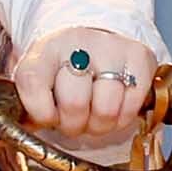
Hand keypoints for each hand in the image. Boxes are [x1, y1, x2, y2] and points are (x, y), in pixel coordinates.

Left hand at [10, 24, 153, 151]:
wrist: (95, 43)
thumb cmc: (64, 70)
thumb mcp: (40, 80)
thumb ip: (31, 104)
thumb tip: (32, 127)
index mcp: (45, 49)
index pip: (33, 82)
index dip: (41, 113)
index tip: (48, 117)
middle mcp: (79, 43)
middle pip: (74, 103)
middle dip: (73, 125)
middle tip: (74, 122)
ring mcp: (112, 49)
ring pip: (106, 110)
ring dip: (99, 126)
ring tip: (94, 117)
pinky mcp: (140, 58)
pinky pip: (131, 107)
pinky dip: (122, 120)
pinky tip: (114, 110)